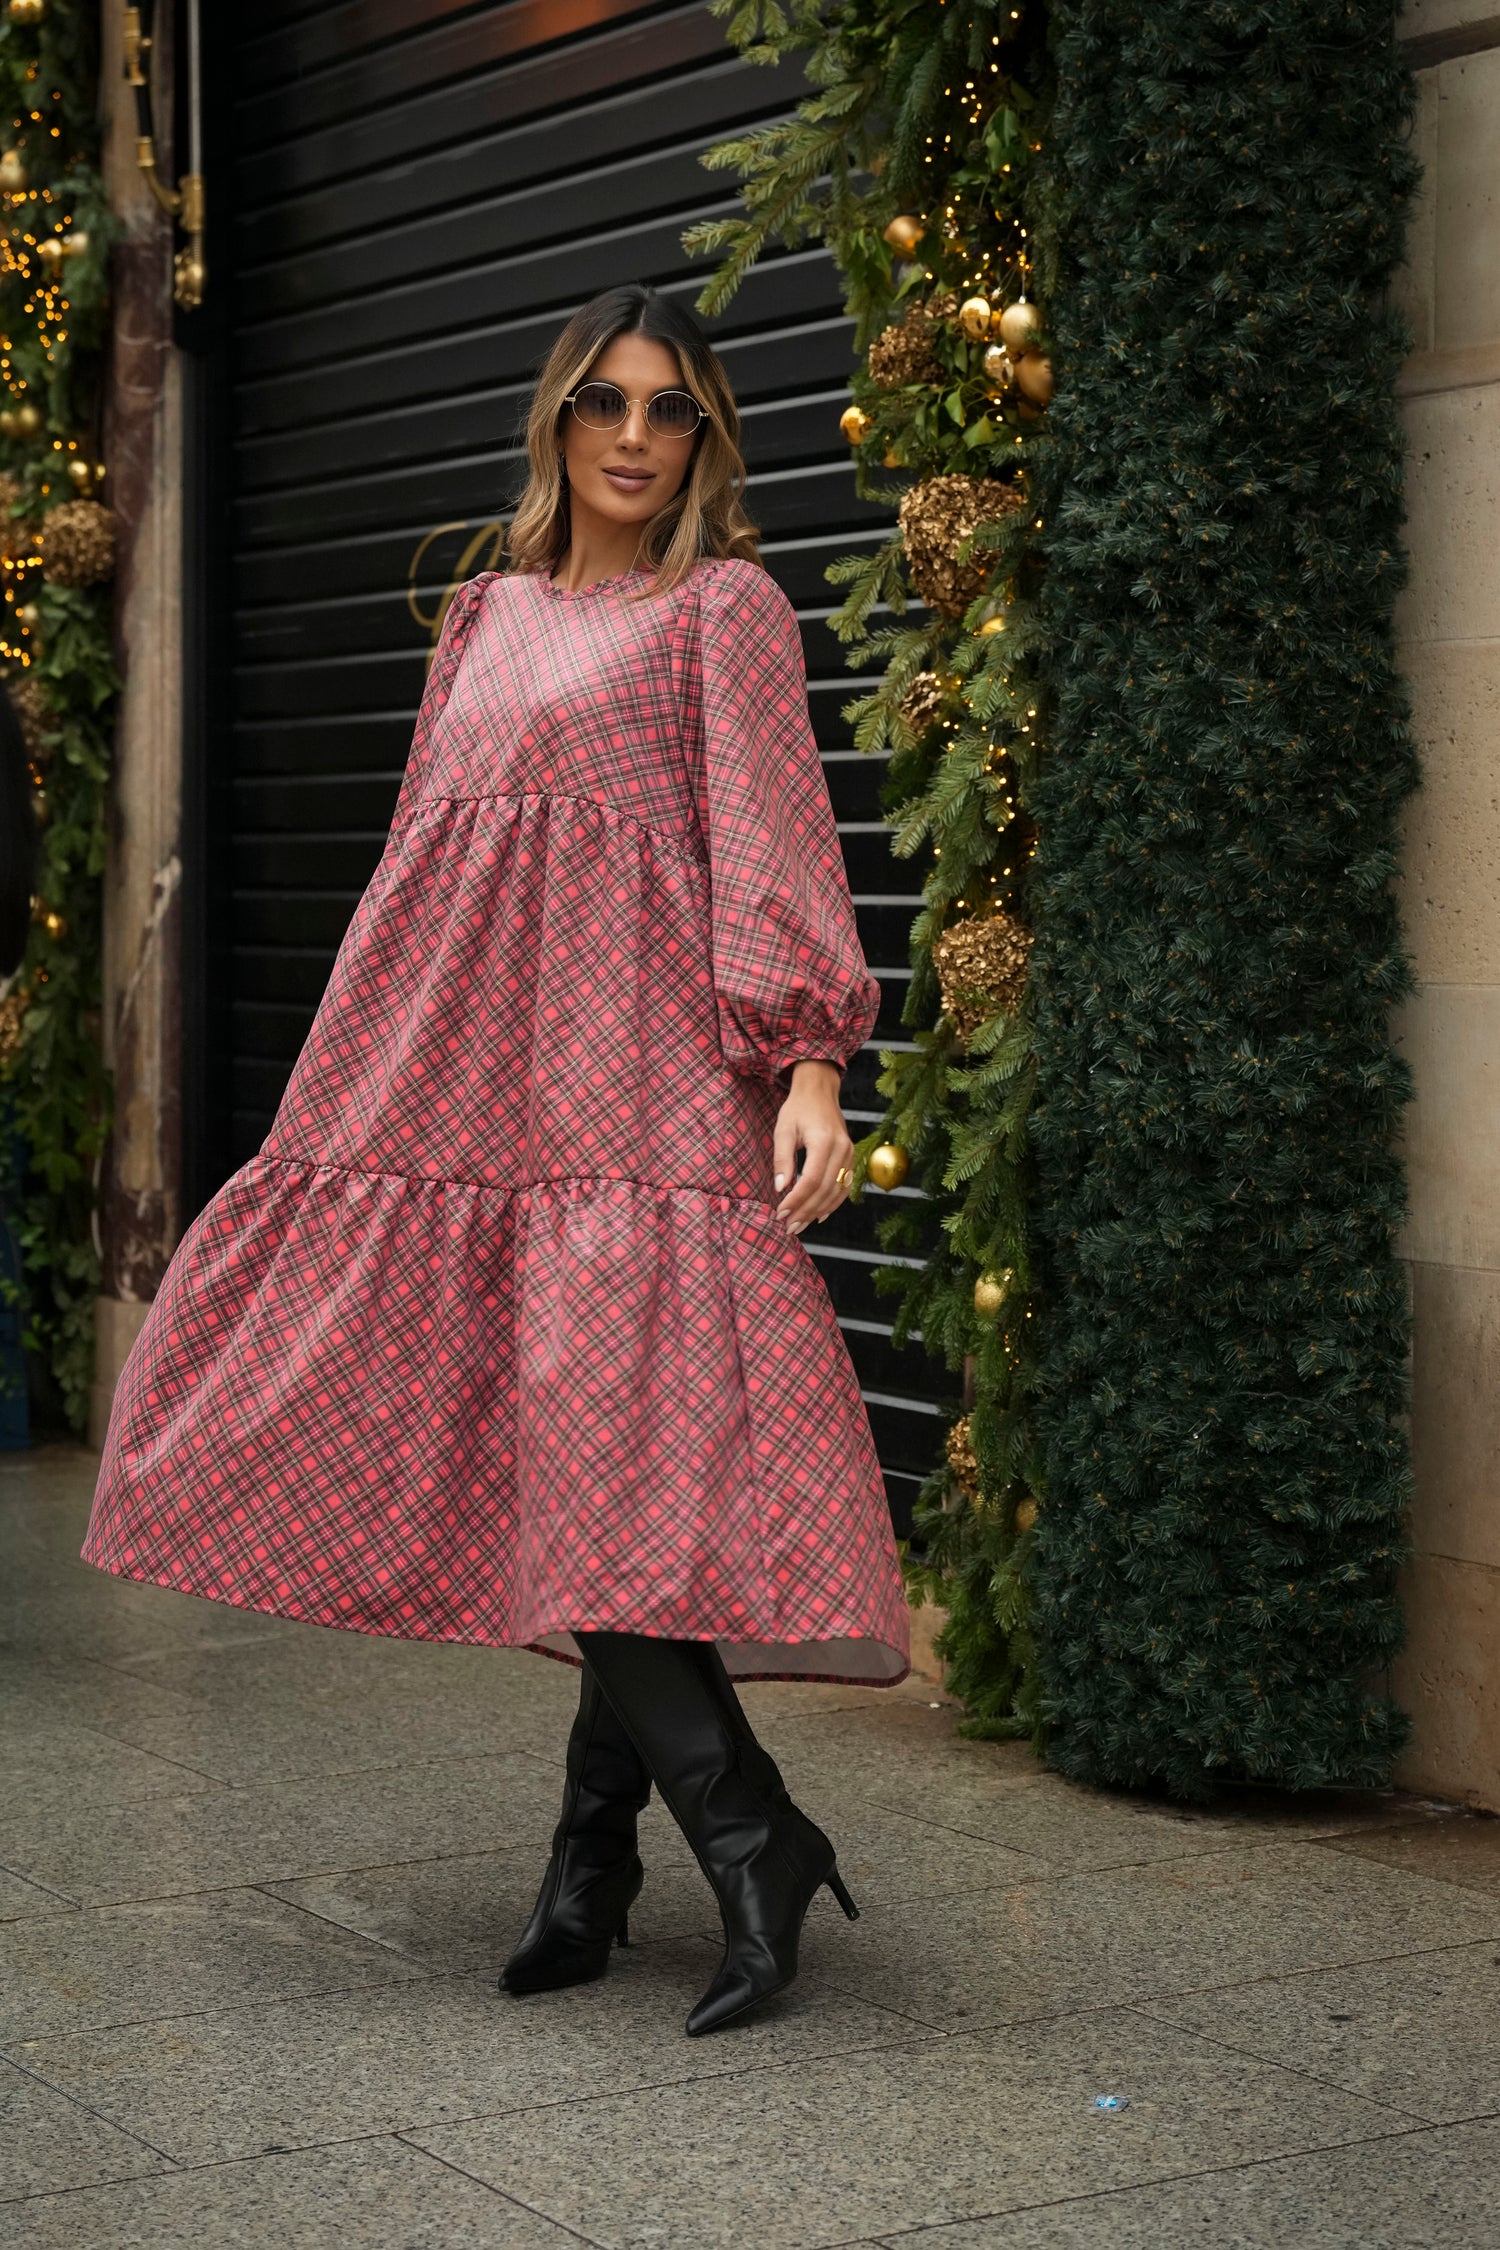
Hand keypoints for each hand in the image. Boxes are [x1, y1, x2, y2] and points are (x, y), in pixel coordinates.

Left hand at [772, 1061, 854, 1235]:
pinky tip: (819, 1215)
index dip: (796, 1200)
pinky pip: (844, 1186)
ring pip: (836, 1192)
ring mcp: (850, 1154)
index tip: (781, 1213)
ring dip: (817, 1211)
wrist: (820, 1091)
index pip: (810, 1180)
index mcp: (824, 1141)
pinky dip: (833, 1203)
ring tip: (799, 1225)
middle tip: (788, 1227)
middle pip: (824, 1190)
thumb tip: (781, 1188)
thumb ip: (782, 1159)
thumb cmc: (798, 1108)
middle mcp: (841, 1149)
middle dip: (805, 1211)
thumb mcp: (783, 1130)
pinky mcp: (851, 1157)